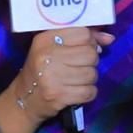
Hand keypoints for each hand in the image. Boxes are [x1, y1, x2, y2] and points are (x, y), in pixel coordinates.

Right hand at [0, 27, 114, 132]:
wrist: (22, 99)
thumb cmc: (41, 69)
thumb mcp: (53, 48)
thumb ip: (82, 39)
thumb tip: (109, 38)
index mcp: (45, 39)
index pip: (83, 33)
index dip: (90, 41)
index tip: (84, 48)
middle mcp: (47, 56)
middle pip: (90, 54)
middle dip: (91, 62)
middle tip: (80, 66)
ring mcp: (52, 77)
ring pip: (92, 74)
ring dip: (90, 79)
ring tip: (77, 79)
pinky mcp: (58, 96)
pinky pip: (89, 92)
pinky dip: (88, 93)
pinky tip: (78, 91)